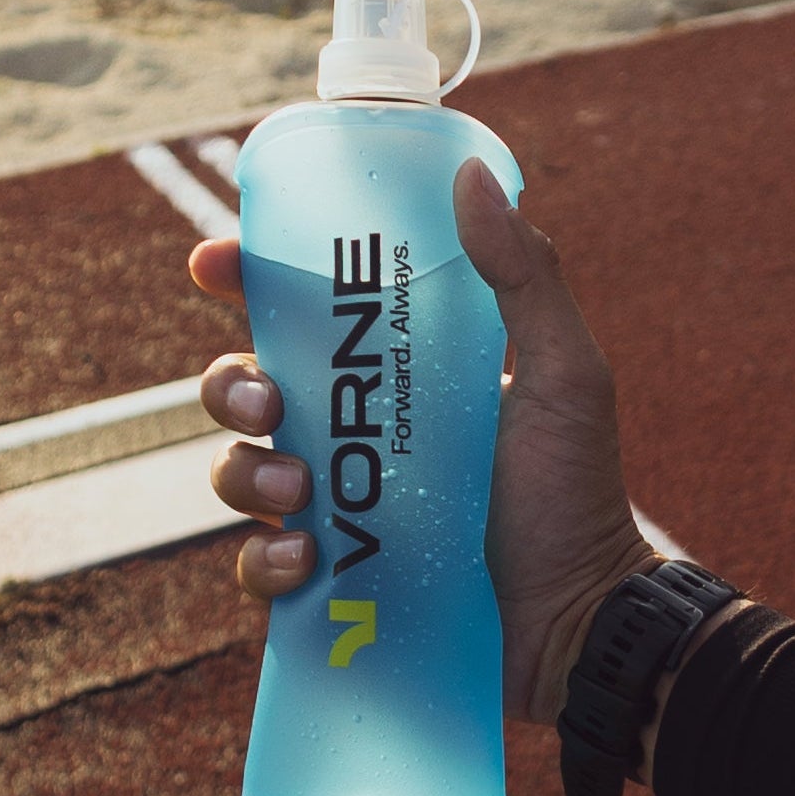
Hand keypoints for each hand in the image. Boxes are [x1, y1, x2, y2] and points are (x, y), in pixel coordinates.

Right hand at [190, 157, 659, 726]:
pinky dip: (267, 560)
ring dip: (246, 471)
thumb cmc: (577, 491)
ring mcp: (339, 509)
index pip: (304, 313)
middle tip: (269, 404)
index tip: (213, 263)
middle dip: (230, 386)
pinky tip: (307, 560)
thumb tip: (467, 175)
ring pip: (239, 471)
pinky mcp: (332, 583)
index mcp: (401, 372)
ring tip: (299, 488)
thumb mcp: (563, 372)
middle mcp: (359, 434)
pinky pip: (261, 564)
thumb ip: (525, 276)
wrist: (581, 620)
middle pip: (248, 388)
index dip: (246, 281)